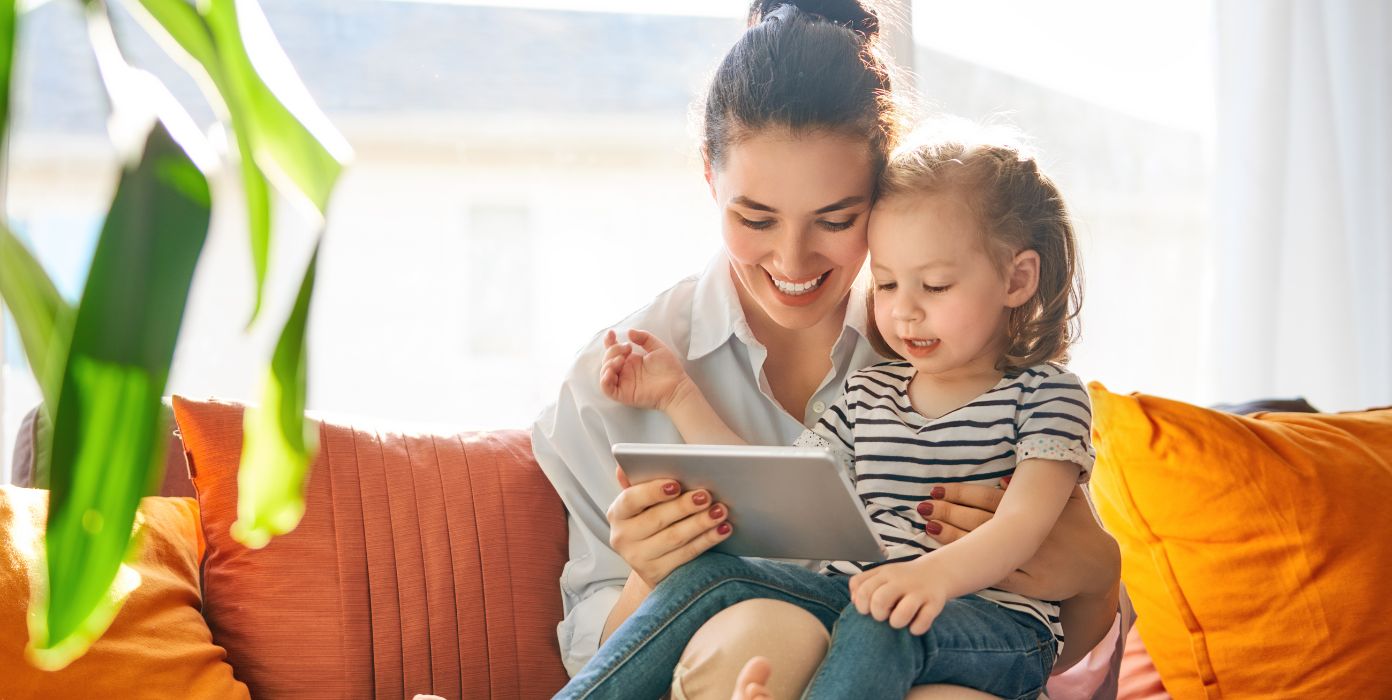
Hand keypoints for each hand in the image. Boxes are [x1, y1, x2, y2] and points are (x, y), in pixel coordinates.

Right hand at [599, 329, 692, 410]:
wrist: (676, 386)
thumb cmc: (669, 369)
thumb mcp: (657, 347)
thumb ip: (644, 337)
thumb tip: (629, 332)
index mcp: (630, 360)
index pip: (613, 350)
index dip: (609, 342)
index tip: (612, 333)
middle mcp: (625, 371)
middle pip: (607, 359)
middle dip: (613, 350)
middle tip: (628, 348)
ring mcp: (623, 383)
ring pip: (604, 373)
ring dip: (608, 363)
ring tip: (622, 359)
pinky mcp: (623, 394)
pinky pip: (607, 389)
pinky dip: (604, 380)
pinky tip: (611, 372)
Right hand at [606, 465, 731, 588]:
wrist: (652, 558)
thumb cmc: (651, 518)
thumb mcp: (642, 502)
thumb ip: (637, 483)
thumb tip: (622, 467)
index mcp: (618, 513)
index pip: (631, 499)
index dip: (653, 491)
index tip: (676, 484)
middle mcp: (622, 537)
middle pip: (656, 520)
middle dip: (684, 506)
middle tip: (707, 496)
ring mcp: (638, 559)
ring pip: (674, 538)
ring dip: (700, 523)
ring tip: (720, 511)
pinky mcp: (657, 574)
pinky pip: (687, 555)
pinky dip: (707, 541)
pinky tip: (722, 529)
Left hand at [848, 558, 947, 635]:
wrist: (937, 571)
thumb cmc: (902, 579)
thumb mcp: (882, 574)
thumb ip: (863, 584)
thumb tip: (853, 601)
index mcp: (884, 574)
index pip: (862, 588)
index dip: (860, 604)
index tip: (867, 609)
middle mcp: (901, 581)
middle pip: (879, 600)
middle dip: (878, 614)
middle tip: (883, 616)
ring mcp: (919, 592)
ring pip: (902, 613)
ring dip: (897, 623)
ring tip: (898, 621)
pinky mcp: (934, 603)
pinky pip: (923, 622)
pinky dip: (916, 628)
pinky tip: (914, 626)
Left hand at [917, 481, 1119, 599]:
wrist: (1099, 567)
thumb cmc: (1079, 528)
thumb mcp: (1068, 499)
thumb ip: (1042, 483)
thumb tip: (1004, 474)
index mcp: (1032, 510)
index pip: (987, 499)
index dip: (960, 494)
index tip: (937, 490)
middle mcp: (1027, 533)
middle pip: (979, 521)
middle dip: (948, 513)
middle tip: (922, 507)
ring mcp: (1026, 559)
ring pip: (984, 548)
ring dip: (953, 539)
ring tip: (927, 528)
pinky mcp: (1028, 584)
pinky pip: (995, 576)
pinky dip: (974, 568)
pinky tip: (952, 562)